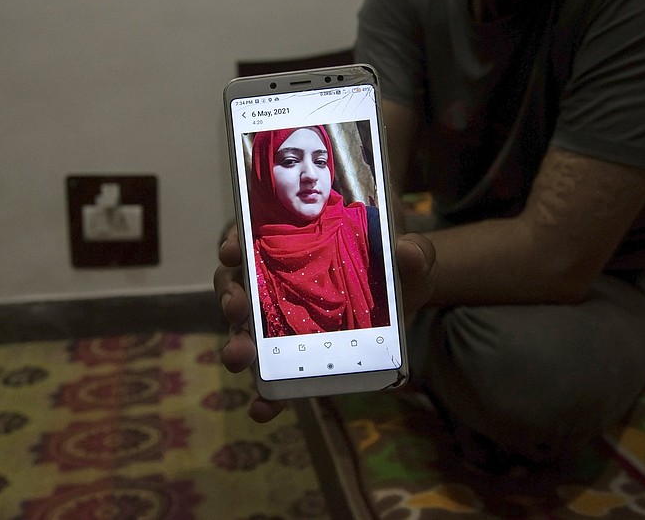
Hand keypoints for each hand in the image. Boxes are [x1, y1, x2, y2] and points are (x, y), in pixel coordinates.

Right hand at [213, 227, 435, 422]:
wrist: (406, 306)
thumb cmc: (397, 271)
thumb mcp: (410, 256)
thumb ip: (413, 253)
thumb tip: (407, 254)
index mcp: (297, 245)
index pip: (255, 236)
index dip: (236, 240)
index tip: (232, 250)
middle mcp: (278, 279)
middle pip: (240, 283)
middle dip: (231, 295)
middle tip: (237, 309)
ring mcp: (282, 320)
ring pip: (246, 329)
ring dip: (236, 342)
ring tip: (240, 357)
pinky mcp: (294, 356)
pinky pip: (273, 376)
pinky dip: (264, 394)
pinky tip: (262, 409)